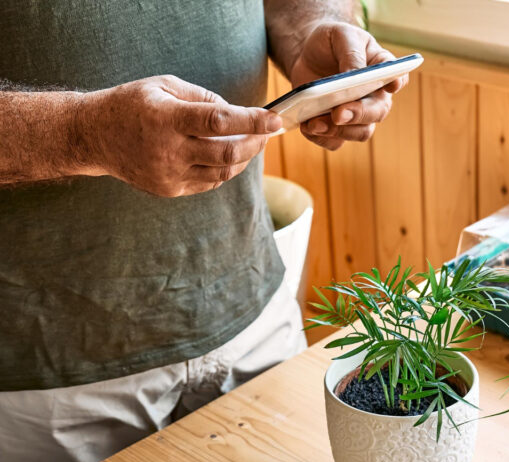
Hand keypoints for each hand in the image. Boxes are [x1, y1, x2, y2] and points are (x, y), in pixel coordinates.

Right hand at [78, 75, 281, 196]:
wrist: (93, 136)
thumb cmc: (132, 105)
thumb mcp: (163, 86)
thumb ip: (203, 97)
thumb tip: (237, 112)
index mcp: (167, 119)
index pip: (219, 121)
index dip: (252, 121)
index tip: (275, 120)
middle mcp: (168, 150)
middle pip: (227, 152)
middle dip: (256, 143)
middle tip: (267, 133)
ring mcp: (169, 174)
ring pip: (223, 171)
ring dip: (244, 158)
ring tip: (251, 142)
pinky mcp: (169, 190)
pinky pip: (210, 182)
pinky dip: (225, 169)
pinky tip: (227, 155)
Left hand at [290, 22, 407, 150]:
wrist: (307, 55)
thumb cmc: (331, 42)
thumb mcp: (340, 36)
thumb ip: (351, 53)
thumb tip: (354, 75)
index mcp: (382, 69)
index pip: (398, 77)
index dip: (396, 83)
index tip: (390, 85)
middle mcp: (375, 96)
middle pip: (378, 112)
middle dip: (359, 115)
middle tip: (338, 114)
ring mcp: (358, 115)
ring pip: (359, 133)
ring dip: (338, 131)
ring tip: (314, 123)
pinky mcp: (337, 127)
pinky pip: (335, 142)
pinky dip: (321, 138)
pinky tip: (307, 127)